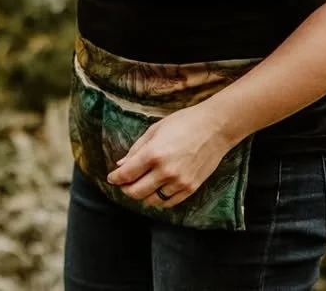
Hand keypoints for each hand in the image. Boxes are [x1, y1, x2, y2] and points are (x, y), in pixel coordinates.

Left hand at [104, 103, 236, 208]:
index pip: (127, 174)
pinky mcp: (191, 188)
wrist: (215, 128)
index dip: (115, 178)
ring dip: (141, 195)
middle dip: (125, 189)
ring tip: (138, 187)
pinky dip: (158, 201)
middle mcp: (165, 171)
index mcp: (153, 154)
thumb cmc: (183, 123)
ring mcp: (179, 182)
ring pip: (151, 200)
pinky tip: (154, 192)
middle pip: (136, 191)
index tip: (111, 178)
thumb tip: (121, 164)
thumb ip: (136, 149)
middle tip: (122, 184)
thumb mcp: (154, 130)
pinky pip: (169, 203)